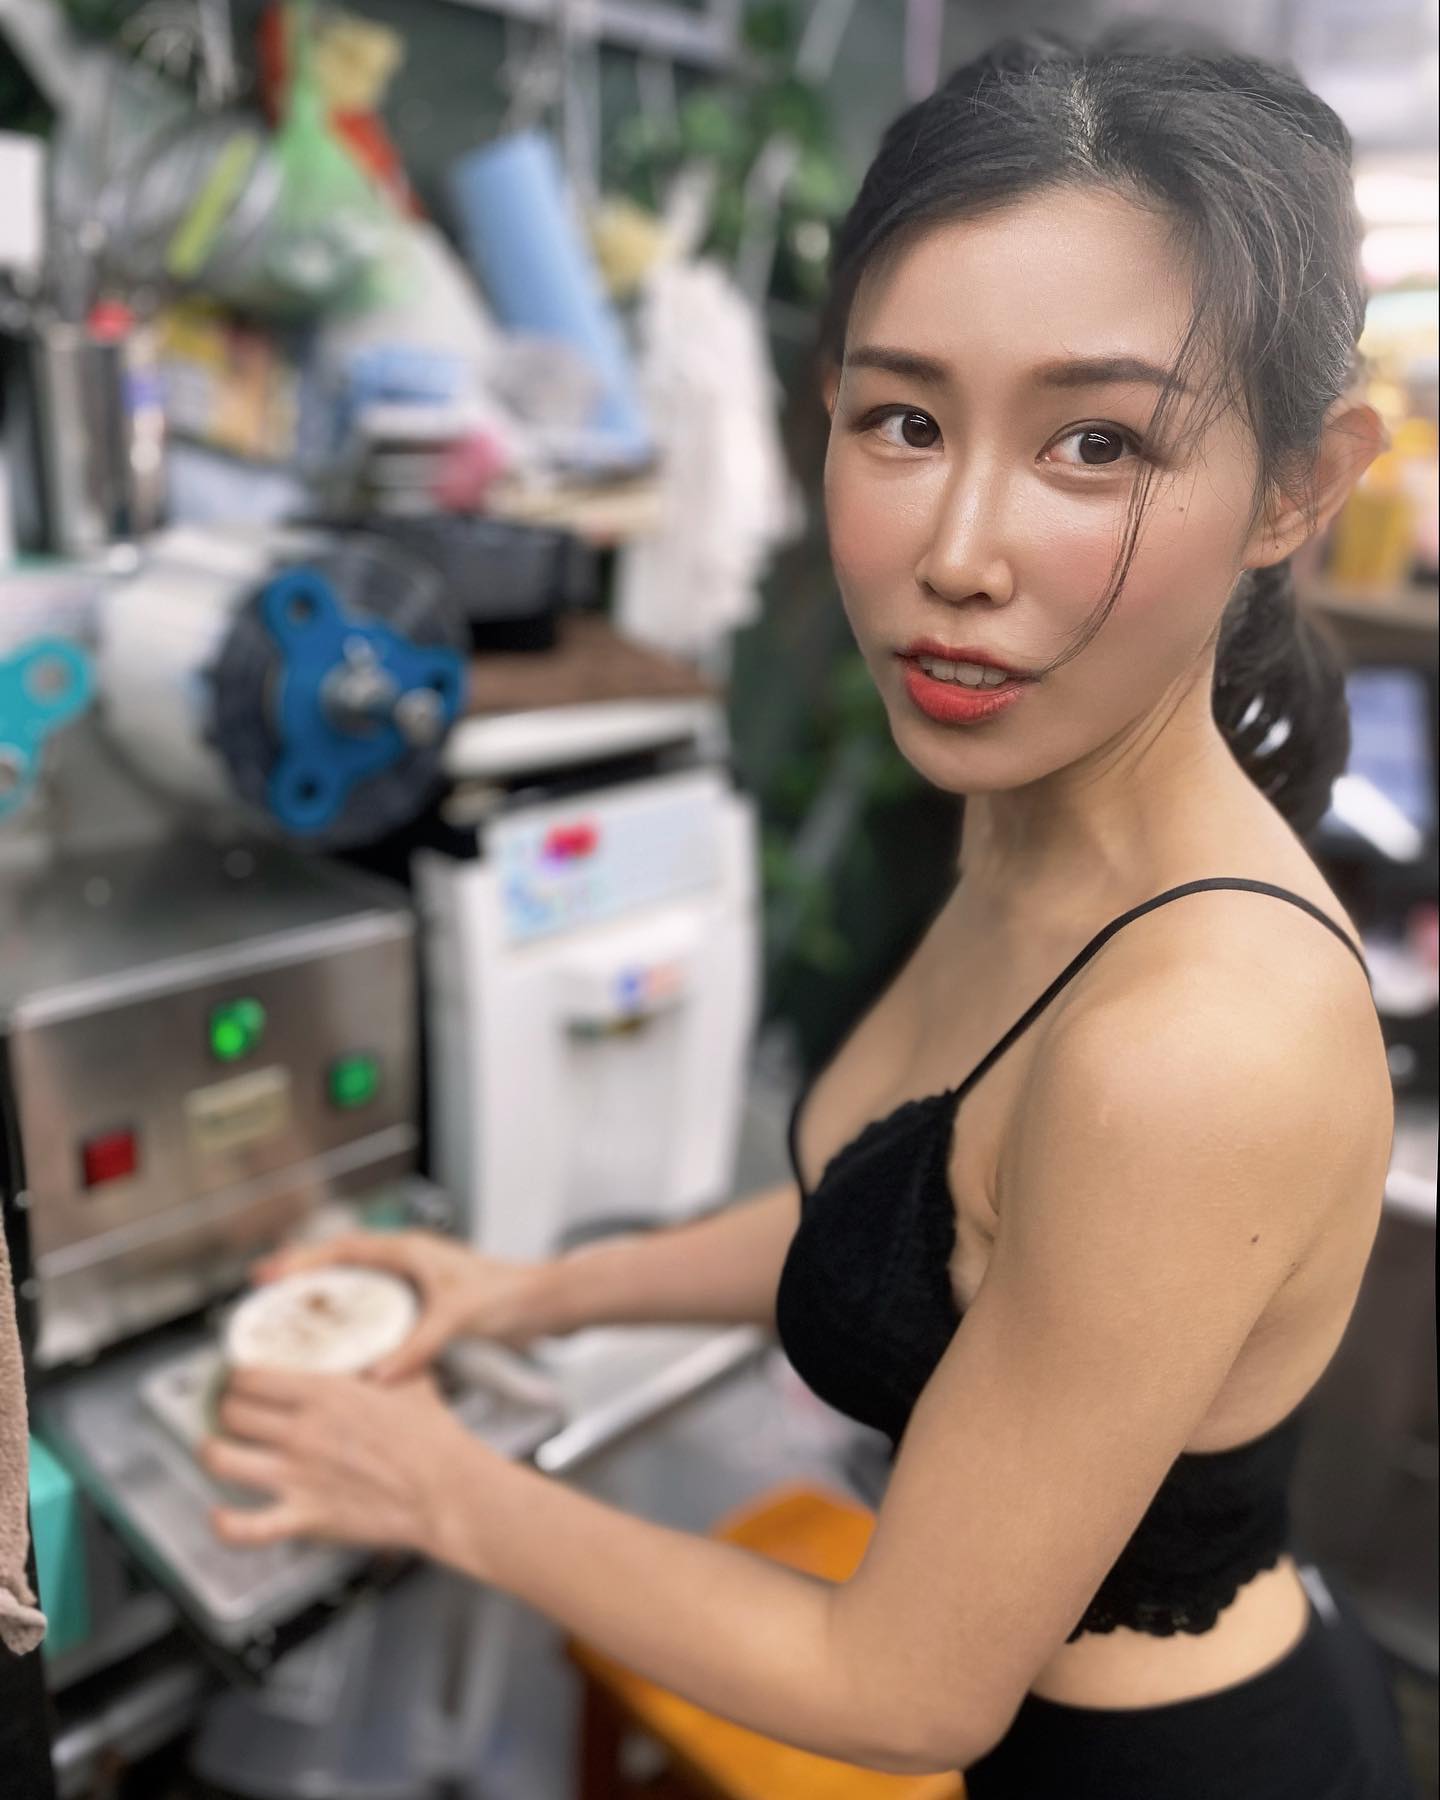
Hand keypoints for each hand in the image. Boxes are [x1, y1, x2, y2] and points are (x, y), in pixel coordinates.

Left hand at [200, 1365, 491, 1554]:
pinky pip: (247, 1527)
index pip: (251, 1375)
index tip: (239, 1373)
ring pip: (223, 1460)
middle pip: (232, 1411)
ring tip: (214, 1446)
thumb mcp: (409, 1373)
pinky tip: (219, 1516)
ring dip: (212, 1451)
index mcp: (323, 1392)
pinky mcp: (306, 1517)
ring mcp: (298, 1476)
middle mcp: (301, 1431)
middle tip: (229, 1406)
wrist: (446, 1488)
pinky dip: (225, 1524)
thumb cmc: (432, 1435)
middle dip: (225, 1406)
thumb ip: (385, 1351)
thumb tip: (383, 1333)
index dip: (237, 1373)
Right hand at [250, 1229, 551, 1379]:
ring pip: (359, 1291)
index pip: (344, 1249)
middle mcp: (409, 1262)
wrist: (545, 1305)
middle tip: (266, 1304)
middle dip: (304, 1283)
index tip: (269, 1274)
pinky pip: (378, 1312)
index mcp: (410, 1251)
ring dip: (327, 1307)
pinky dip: (356, 1328)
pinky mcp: (426, 1306)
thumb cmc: (510, 1295)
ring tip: (290, 1331)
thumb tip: (380, 1375)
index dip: (303, 1261)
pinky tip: (342, 1353)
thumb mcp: (459, 1317)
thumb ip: (420, 1344)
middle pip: (343, 1268)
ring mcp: (416, 1284)